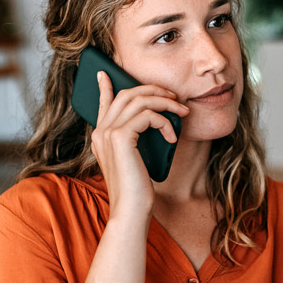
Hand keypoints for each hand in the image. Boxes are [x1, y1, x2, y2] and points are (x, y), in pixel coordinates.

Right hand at [89, 70, 186, 216]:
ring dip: (165, 102)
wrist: (130, 210)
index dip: (105, 86)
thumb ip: (135, 139)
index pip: (103, 103)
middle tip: (173, 96)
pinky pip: (147, 115)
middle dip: (153, 90)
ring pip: (138, 100)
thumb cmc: (136, 190)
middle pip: (126, 94)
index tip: (105, 72)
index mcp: (101, 137)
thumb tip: (152, 119)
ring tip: (182, 111)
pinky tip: (173, 136)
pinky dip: (164, 122)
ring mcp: (108, 133)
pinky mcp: (120, 138)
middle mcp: (100, 132)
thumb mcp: (134, 160)